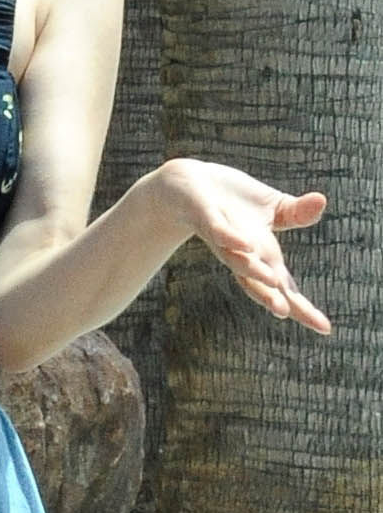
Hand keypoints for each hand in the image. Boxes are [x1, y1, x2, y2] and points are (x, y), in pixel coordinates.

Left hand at [157, 159, 329, 333]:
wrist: (186, 184)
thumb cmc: (231, 201)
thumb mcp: (273, 207)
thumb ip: (297, 213)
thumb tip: (322, 201)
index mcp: (261, 256)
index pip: (285, 288)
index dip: (303, 308)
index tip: (325, 329)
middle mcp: (241, 254)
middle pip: (260, 284)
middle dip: (274, 299)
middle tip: (289, 313)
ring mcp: (222, 238)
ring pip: (238, 261)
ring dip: (255, 273)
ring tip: (274, 285)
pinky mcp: (206, 217)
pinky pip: (219, 232)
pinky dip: (231, 240)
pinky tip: (246, 246)